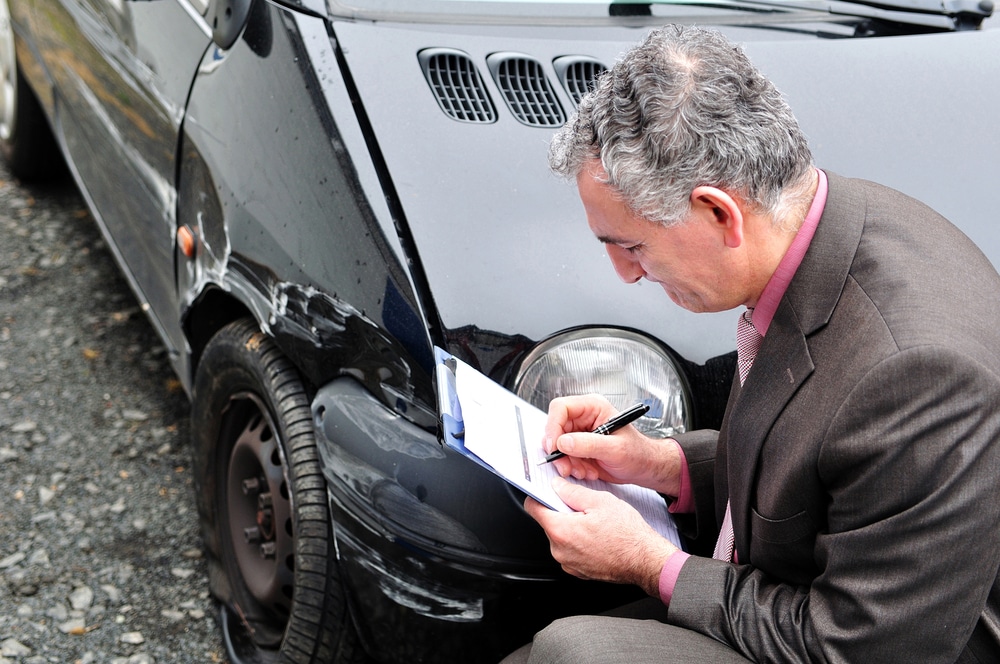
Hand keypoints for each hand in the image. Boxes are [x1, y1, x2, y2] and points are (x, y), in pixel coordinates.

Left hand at [526, 478, 677, 595]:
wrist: (645, 561)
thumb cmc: (627, 534)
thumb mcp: (600, 502)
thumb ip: (572, 492)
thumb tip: (557, 486)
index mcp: (561, 530)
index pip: (533, 508)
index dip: (538, 495)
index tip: (544, 491)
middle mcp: (560, 550)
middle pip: (548, 522)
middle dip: (560, 512)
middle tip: (582, 507)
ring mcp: (568, 563)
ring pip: (560, 537)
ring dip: (570, 528)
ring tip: (593, 524)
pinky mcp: (577, 571)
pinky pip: (570, 551)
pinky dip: (578, 542)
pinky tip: (596, 537)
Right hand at [544, 395, 680, 495]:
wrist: (643, 467)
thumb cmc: (637, 453)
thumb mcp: (615, 449)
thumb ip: (589, 444)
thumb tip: (563, 442)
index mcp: (593, 407)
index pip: (561, 408)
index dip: (553, 426)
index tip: (554, 446)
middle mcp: (583, 417)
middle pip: (555, 429)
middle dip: (560, 452)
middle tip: (567, 467)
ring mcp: (579, 433)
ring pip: (556, 446)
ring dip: (567, 463)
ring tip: (584, 472)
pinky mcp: (577, 448)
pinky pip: (563, 457)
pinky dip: (571, 468)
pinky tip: (587, 472)